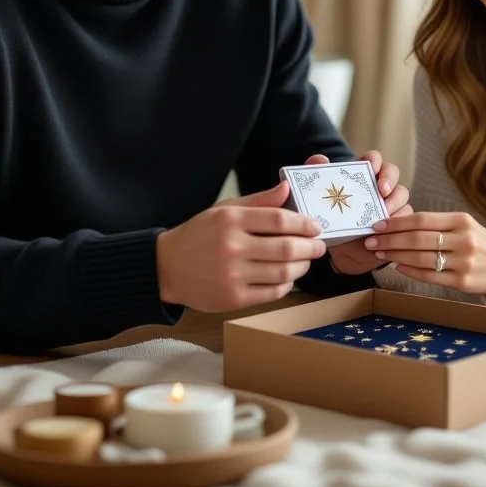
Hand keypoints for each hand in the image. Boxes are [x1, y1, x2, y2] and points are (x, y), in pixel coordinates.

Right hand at [155, 181, 325, 311]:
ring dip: (302, 267)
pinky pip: (273, 292)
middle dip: (311, 247)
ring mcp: (233, 275)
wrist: (167, 267)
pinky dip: (286, 284)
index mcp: (230, 220)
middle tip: (319, 246)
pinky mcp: (233, 298)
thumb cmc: (199, 235)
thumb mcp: (224, 211)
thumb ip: (258, 201)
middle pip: (286, 247)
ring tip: (305, 261)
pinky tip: (288, 277)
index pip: (280, 219)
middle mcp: (232, 247)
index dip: (304, 223)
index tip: (315, 226)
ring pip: (283, 272)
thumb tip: (287, 188)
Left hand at [303, 150, 411, 275]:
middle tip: (381, 192)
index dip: (375, 160)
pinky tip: (386, 229)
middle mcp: (380, 185)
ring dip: (394, 202)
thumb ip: (318, 177)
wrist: (343, 251)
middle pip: (392, 172)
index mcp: (362, 175)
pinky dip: (398, 221)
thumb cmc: (333, 220)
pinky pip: (406, 216)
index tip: (371, 168)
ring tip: (382, 215)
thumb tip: (320, 159)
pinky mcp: (399, 220)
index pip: (374, 159)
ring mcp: (392, 202)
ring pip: (402, 193)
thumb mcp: (321, 200)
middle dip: (389, 179)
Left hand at [363, 211, 485, 295]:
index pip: (421, 220)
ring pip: (420, 258)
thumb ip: (435, 224)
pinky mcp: (462, 282)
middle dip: (389, 240)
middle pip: (417, 239)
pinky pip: (429, 276)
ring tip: (380, 253)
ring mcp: (463, 262)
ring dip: (395, 256)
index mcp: (461, 220)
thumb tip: (398, 226)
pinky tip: (397, 266)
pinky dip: (409, 271)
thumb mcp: (462, 225)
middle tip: (370, 241)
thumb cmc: (478, 243)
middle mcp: (463, 240)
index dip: (396, 223)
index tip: (377, 225)